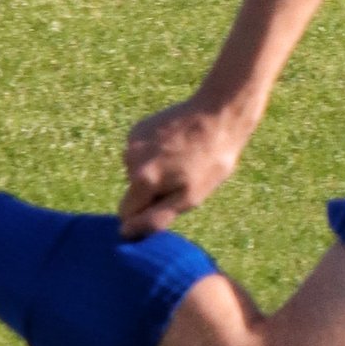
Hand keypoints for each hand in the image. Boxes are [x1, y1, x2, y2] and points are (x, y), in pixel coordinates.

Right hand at [120, 96, 251, 235]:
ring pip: (137, 171)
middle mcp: (129, 160)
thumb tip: (126, 232)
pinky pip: (141, 153)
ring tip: (183, 160)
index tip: (171, 201)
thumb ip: (155, 217)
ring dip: (156, 171)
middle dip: (153, 191)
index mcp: (142, 179)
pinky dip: (155, 153)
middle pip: (134, 191)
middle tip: (183, 178)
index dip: (148, 213)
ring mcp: (132, 141)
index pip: (127, 213)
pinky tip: (177, 145)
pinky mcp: (138, 128)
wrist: (219, 113)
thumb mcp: (190, 197)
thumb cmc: (211, 160)